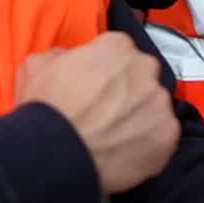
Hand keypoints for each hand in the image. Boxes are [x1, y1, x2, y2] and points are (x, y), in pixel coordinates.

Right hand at [15, 32, 180, 193]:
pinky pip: (163, 136)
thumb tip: (66, 57)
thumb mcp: (36, 65)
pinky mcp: (167, 134)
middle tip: (107, 111)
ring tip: (115, 135)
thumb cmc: (46, 112)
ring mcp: (159, 102)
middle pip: (142, 74)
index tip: (98, 85)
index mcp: (117, 47)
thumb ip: (60, 53)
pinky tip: (126, 152)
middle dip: (128, 89)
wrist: (55, 156)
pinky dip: (149, 144)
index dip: (106, 69)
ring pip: (154, 105)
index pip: (119, 50)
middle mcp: (145, 68)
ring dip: (140, 116)